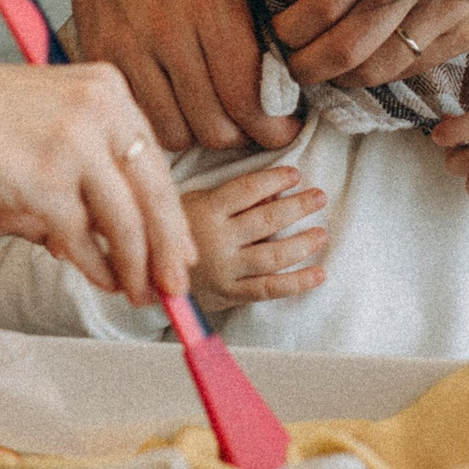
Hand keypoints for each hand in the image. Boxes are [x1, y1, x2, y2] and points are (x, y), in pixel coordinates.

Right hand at [0, 48, 196, 301]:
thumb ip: (76, 181)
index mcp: (102, 89)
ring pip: (127, 222)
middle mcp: (97, 109)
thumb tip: (103, 240)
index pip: (151, 160)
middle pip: (154, 191)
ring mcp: (73, 144)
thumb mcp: (36, 139)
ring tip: (138, 294)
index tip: (177, 246)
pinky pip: (83, 241)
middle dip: (167, 248)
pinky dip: (96, 268)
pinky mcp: (44, 183)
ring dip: (135, 267)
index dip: (168, 212)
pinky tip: (101, 280)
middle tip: (175, 285)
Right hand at [60, 0, 291, 152]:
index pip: (248, 102)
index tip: (284, 127)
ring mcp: (129, 47)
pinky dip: (159, 120)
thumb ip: (259, 32)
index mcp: (212, 9)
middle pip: (215, 128)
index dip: (274, 130)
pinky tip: (174, 104)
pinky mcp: (99, 55)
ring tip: (211, 114)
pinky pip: (138, 115)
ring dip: (198, 133)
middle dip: (241, 135)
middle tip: (251, 123)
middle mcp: (169, 32)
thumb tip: (288, 92)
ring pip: (175, 134)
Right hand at [181, 165, 328, 312]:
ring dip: (303, 243)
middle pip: (266, 220)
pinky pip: (270, 288)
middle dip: (298, 206)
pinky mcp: (231, 294)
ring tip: (321, 233)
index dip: (274, 179)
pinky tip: (319, 273)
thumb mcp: (193, 203)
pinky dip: (298, 282)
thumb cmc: (171, 234)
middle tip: (319, 197)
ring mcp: (226, 269)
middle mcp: (218, 240)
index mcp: (206, 210)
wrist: (147, 278)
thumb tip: (272, 193)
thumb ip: (230, 198)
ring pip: (273, 255)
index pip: (246, 189)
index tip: (295, 174)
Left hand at [270, 0, 468, 89]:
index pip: (325, 2)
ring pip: (385, 64)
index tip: (279, 33)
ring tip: (326, 72)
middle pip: (350, 45)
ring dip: (346, 78)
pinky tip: (368, 67)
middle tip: (294, 67)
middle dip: (311, 65)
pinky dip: (387, 73)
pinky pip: (421, 64)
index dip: (294, 28)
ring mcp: (453, 4)